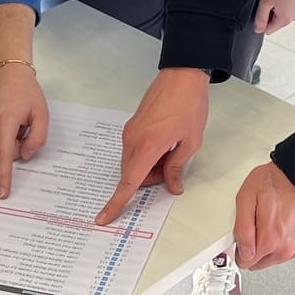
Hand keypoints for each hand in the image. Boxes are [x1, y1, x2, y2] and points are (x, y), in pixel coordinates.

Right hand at [0, 64, 48, 199]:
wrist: (8, 73)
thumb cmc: (27, 92)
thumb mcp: (42, 114)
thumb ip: (37, 138)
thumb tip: (25, 155)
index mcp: (6, 122)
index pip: (5, 155)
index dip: (4, 176)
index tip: (2, 192)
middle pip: (8, 150)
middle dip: (19, 142)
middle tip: (24, 121)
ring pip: (1, 144)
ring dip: (10, 135)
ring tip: (13, 114)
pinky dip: (2, 131)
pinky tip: (5, 114)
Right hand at [96, 68, 208, 224]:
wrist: (182, 76)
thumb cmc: (189, 105)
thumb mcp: (190, 141)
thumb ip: (177, 167)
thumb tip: (172, 186)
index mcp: (148, 147)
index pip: (129, 182)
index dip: (116, 203)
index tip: (103, 218)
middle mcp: (133, 140)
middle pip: (132, 174)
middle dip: (149, 180)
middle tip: (171, 171)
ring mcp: (130, 132)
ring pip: (133, 163)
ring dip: (148, 167)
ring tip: (171, 153)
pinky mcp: (132, 125)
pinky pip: (134, 150)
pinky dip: (146, 156)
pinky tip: (164, 146)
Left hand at [233, 161, 294, 269]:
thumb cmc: (274, 183)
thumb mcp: (245, 198)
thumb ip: (241, 229)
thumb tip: (241, 251)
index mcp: (269, 240)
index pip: (244, 262)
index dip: (240, 248)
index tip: (242, 236)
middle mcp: (285, 248)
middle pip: (258, 263)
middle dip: (254, 248)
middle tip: (256, 225)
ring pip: (272, 259)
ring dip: (268, 246)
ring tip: (270, 222)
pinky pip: (286, 252)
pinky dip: (281, 242)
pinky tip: (281, 224)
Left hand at [254, 0, 294, 33]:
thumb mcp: (265, 2)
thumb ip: (260, 18)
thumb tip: (258, 29)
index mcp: (285, 20)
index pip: (268, 30)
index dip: (261, 20)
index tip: (263, 6)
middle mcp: (294, 17)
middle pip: (275, 22)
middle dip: (270, 12)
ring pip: (282, 13)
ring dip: (277, 6)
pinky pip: (289, 6)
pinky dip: (284, 0)